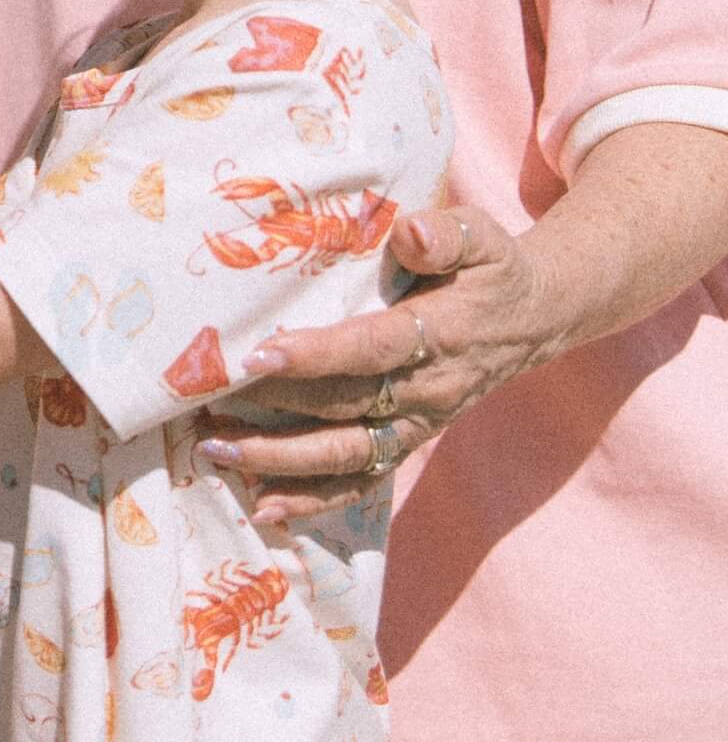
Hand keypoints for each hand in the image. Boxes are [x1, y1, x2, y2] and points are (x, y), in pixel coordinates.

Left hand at [207, 204, 545, 523]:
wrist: (533, 316)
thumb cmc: (490, 267)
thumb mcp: (481, 237)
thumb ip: (446, 235)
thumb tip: (413, 235)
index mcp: (441, 334)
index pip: (372, 348)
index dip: (317, 355)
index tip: (259, 355)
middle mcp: (428, 389)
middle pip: (346, 410)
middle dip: (276, 415)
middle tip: (208, 409)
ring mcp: (418, 422)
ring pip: (347, 455)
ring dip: (281, 462)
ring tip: (216, 452)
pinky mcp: (409, 441)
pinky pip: (362, 480)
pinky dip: (314, 500)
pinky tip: (263, 507)